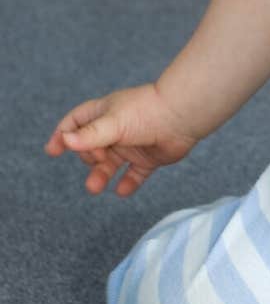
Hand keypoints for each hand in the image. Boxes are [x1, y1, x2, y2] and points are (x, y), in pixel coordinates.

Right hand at [44, 82, 199, 196]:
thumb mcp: (113, 123)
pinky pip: (134, 175)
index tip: (53, 150)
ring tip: (94, 188)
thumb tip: (66, 141)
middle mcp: (116, 130)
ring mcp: (132, 145)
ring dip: (100, 176)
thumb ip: (90, 135)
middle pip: (92, 148)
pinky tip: (122, 191)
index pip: (76, 123)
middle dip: (88, 157)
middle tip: (97, 158)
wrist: (182, 117)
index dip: (64, 135)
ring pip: (110, 165)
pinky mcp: (148, 158)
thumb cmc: (146, 112)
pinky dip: (128, 184)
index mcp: (104, 114)